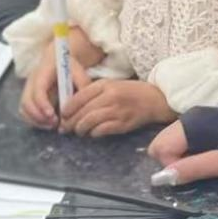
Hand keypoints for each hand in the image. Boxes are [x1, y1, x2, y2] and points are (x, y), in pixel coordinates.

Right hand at [19, 42, 90, 128]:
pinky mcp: (29, 97)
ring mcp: (28, 89)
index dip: (42, 104)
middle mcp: (32, 81)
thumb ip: (83, 85)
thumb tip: (82, 106)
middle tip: (54, 123)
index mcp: (43, 72)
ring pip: (24, 109)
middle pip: (26, 101)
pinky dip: (34, 120)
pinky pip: (25, 112)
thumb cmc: (69, 66)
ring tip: (52, 125)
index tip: (52, 114)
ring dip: (35, 120)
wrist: (59, 59)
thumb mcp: (79, 72)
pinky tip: (47, 124)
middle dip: (38, 116)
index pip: (38, 90)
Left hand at [61, 79, 175, 136]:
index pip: (79, 97)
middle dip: (70, 122)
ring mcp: (117, 111)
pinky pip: (102, 130)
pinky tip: (92, 133)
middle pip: (82, 111)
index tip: (63, 115)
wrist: (155, 99)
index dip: (67, 108)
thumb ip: (93, 93)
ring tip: (78, 131)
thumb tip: (72, 107)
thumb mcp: (111, 85)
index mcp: (105, 85)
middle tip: (65, 128)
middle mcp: (110, 96)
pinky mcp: (123, 123)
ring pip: (89, 122)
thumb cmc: (130, 92)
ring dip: (80, 129)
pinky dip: (94, 133)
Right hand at [148, 119, 217, 184]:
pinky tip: (204, 155)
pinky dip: (185, 149)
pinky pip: (179, 138)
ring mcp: (190, 118)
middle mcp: (185, 118)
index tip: (191, 173)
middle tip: (195, 169)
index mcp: (190, 126)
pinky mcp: (197, 121)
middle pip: (160, 144)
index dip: (171, 165)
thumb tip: (164, 177)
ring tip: (202, 162)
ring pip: (168, 141)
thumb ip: (194, 167)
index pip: (159, 149)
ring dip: (179, 156)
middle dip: (171, 161)